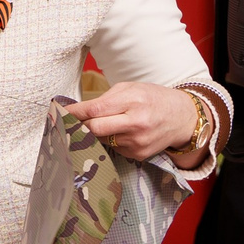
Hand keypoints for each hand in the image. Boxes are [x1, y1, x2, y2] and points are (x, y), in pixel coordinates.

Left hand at [67, 81, 205, 162]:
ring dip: (96, 133)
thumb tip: (79, 110)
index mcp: (133, 101)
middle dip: (80, 126)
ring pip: (102, 140)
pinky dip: (111, 141)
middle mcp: (136, 123)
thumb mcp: (132, 88)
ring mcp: (137, 142)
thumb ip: (106, 99)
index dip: (75, 112)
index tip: (61, 112)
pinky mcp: (138, 155)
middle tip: (71, 122)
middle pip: (94, 129)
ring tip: (103, 124)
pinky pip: (114, 148)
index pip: (96, 109)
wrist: (182, 118)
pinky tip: (121, 133)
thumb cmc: (153, 98)